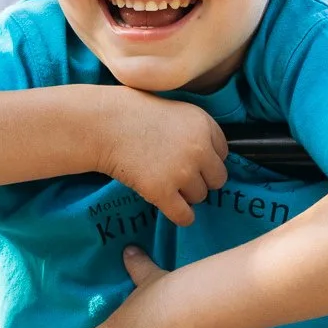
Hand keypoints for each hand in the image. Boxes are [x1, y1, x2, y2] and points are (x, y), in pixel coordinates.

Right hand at [92, 89, 227, 225]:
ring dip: (186, 195)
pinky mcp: (162, 191)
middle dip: (200, 179)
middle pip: (218, 179)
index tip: (191, 160)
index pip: (223, 153)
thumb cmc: (134, 114)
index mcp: (203, 124)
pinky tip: (170, 207)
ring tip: (165, 183)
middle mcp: (198, 148)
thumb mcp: (175, 111)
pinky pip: (184, 215)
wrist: (103, 125)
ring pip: (200, 197)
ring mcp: (181, 171)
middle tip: (179, 176)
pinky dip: (180, 215)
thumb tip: (211, 156)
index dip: (206, 158)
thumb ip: (196, 131)